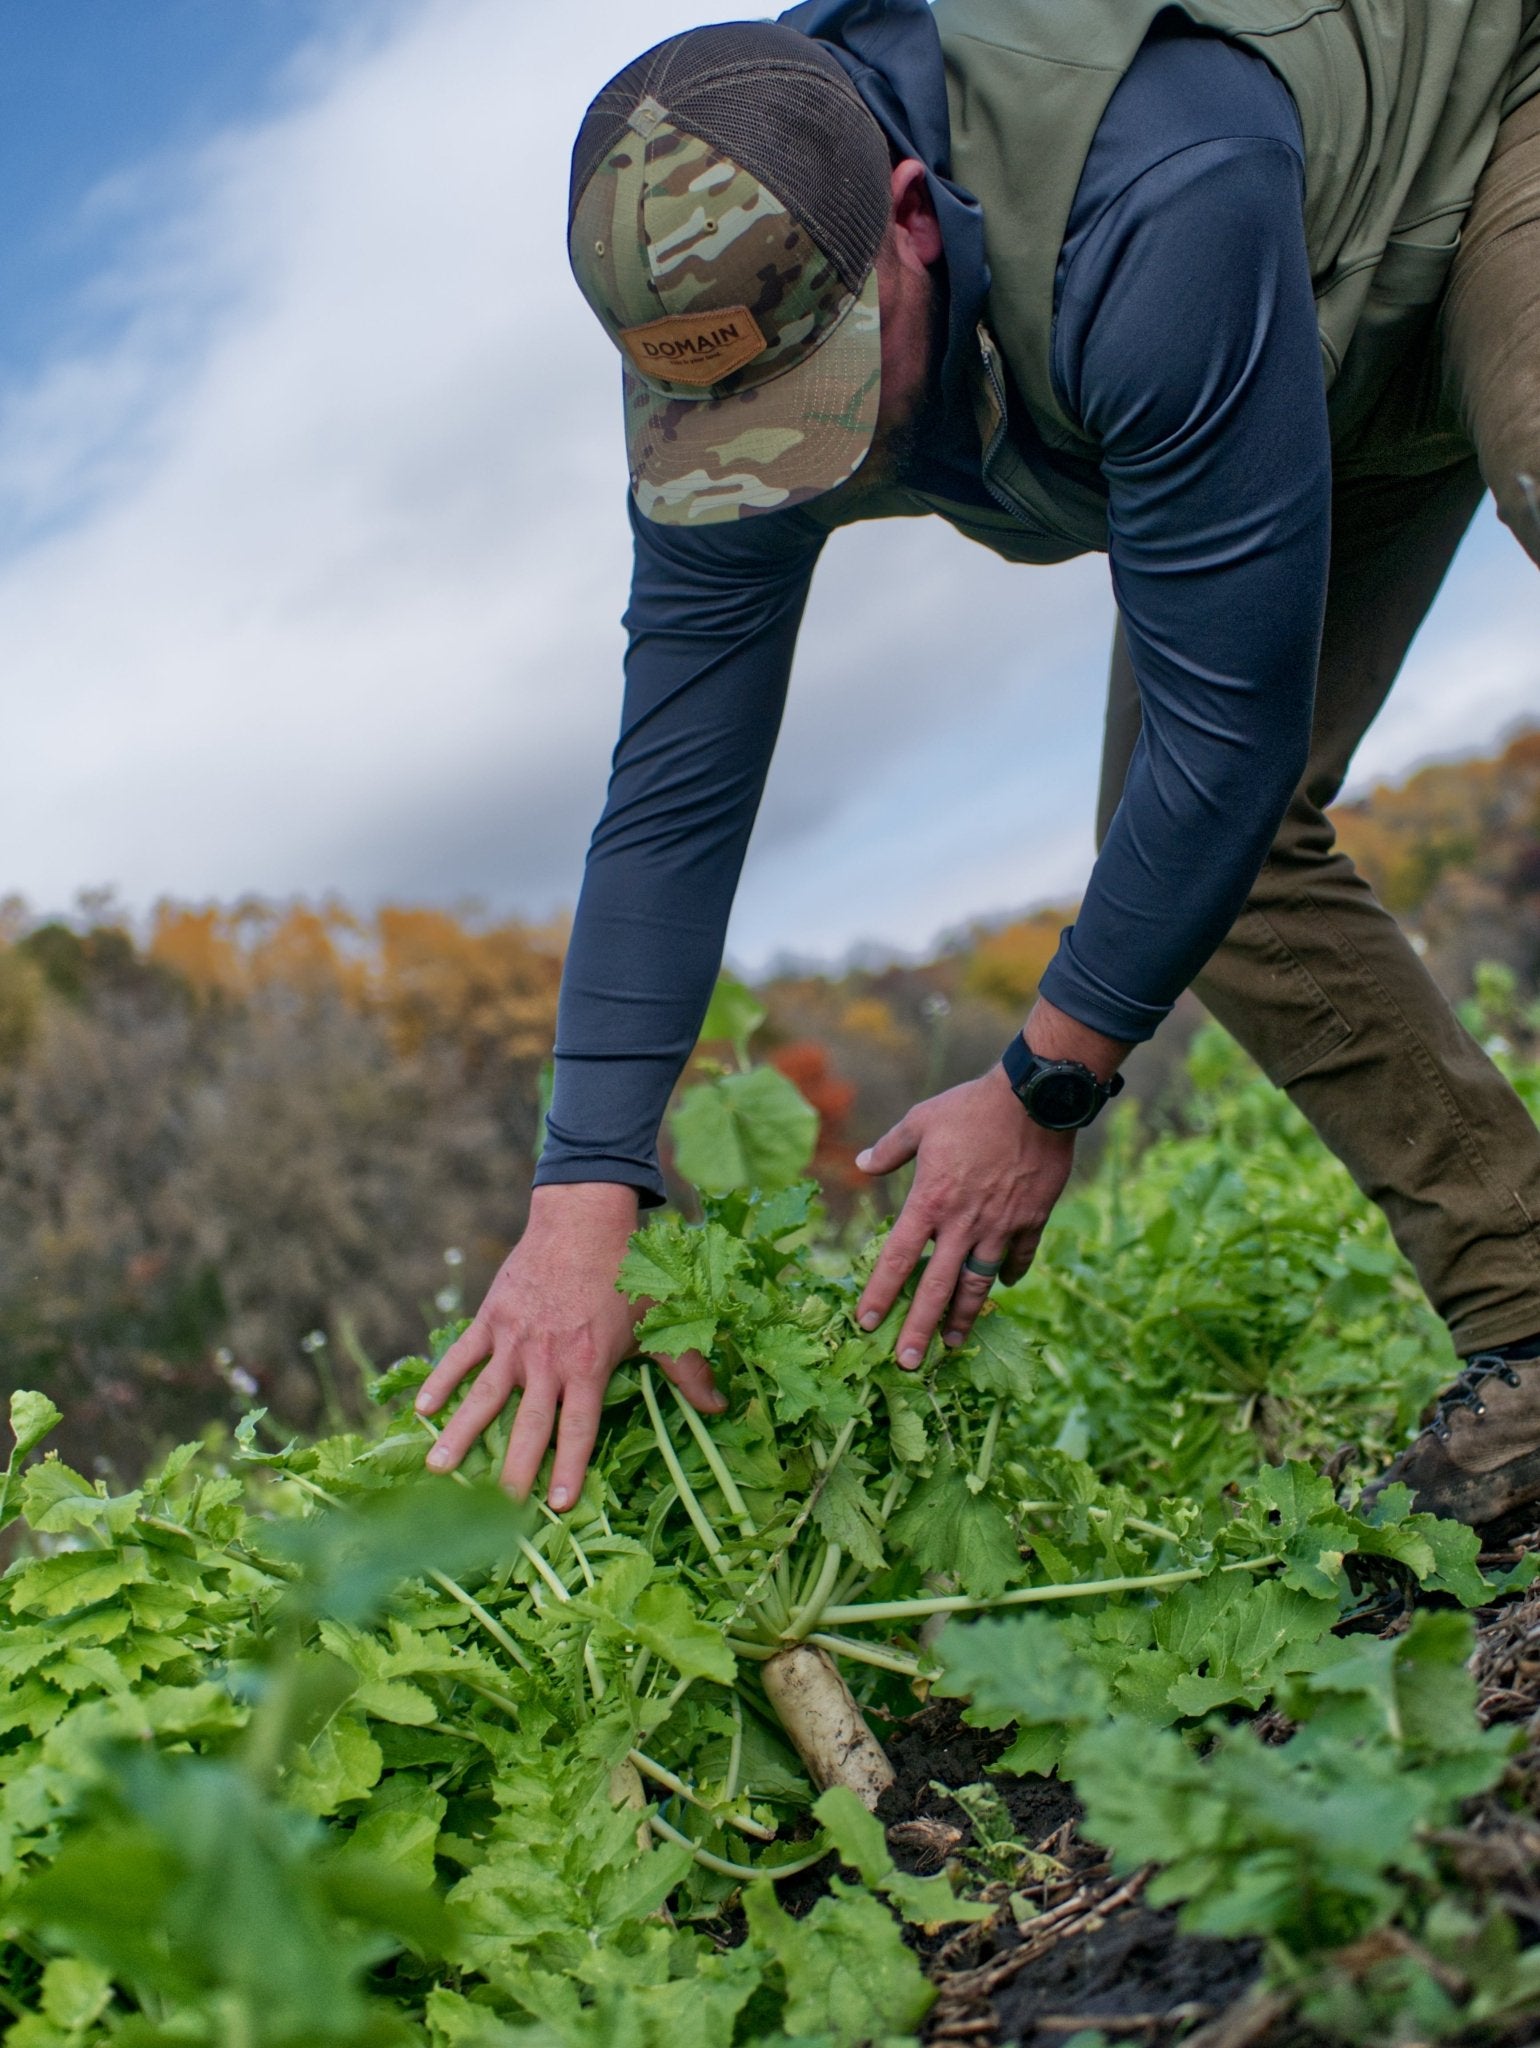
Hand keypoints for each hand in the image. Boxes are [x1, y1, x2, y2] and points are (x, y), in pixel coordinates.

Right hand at [414, 1182, 723, 1509]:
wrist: (583, 1219)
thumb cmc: (627, 1273)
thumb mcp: (660, 1322)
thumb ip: (687, 1368)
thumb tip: (723, 1405)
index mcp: (588, 1367)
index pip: (577, 1431)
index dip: (568, 1470)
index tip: (555, 1506)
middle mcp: (547, 1361)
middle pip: (528, 1426)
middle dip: (513, 1470)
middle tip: (498, 1507)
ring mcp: (514, 1341)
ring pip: (482, 1397)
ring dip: (460, 1434)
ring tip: (438, 1469)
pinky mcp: (492, 1318)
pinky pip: (461, 1356)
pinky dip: (441, 1381)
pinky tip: (421, 1409)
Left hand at [853, 1063, 1073, 1365]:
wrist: (1035, 1098)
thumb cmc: (972, 1107)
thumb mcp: (921, 1121)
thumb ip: (889, 1149)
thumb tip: (861, 1164)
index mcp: (929, 1202)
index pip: (897, 1259)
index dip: (880, 1294)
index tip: (867, 1323)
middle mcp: (962, 1223)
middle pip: (936, 1288)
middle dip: (920, 1329)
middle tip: (907, 1363)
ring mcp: (999, 1226)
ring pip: (977, 1284)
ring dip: (964, 1317)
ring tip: (952, 1345)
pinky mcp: (1032, 1220)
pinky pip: (1017, 1258)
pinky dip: (1007, 1275)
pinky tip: (1000, 1286)